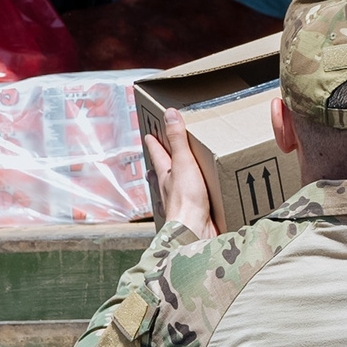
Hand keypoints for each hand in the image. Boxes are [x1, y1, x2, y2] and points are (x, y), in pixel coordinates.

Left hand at [141, 109, 216, 239]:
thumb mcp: (183, 163)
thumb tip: (169, 114)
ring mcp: (180, 204)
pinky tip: (198, 202)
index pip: (158, 155)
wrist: (194, 232)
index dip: (154, 144)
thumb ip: (177, 139)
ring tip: (174, 180)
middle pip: (161, 174)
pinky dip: (193, 200)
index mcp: (166, 175)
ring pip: (172, 191)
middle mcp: (169, 190)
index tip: (148, 135)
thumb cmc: (186, 201)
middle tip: (156, 158)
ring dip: (172, 184)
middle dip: (158, 166)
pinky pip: (192, 204)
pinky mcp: (193, 216)